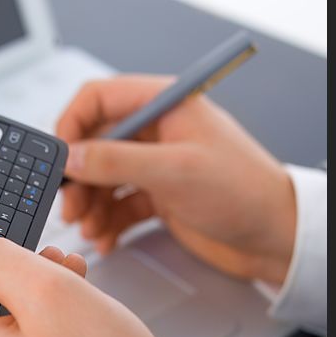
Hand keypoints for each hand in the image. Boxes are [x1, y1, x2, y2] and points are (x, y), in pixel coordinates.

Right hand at [57, 75, 295, 283]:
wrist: (274, 237)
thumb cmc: (245, 191)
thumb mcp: (174, 170)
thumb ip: (116, 160)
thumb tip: (72, 155)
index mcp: (163, 105)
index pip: (99, 98)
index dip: (72, 124)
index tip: (60, 157)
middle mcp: (156, 131)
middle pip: (96, 143)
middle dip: (80, 177)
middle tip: (71, 205)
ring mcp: (156, 164)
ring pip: (104, 177)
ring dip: (91, 204)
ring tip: (88, 228)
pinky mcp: (158, 195)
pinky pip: (119, 203)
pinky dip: (108, 222)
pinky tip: (106, 238)